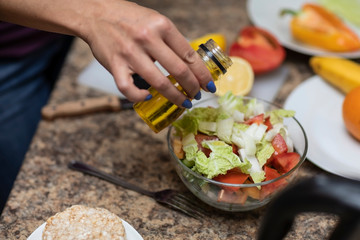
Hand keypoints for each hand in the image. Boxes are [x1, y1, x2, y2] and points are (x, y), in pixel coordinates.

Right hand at [0, 0, 213, 106]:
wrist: (96, 14)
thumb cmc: (129, 18)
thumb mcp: (156, 20)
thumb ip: (171, 40)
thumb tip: (189, 63)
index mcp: (162, 25)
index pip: (189, 54)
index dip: (202, 73)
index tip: (208, 84)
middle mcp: (147, 38)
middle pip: (178, 70)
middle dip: (192, 87)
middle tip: (197, 96)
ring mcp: (130, 53)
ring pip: (158, 83)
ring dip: (174, 97)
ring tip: (183, 103)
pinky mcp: (114, 64)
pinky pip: (128, 88)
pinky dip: (138, 96)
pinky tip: (147, 97)